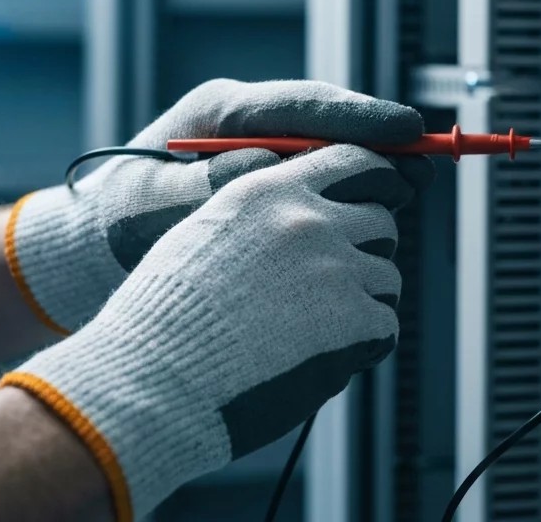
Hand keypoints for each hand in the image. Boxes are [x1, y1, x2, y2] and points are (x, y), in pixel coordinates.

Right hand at [1, 145, 411, 518]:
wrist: (153, 380)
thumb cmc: (165, 319)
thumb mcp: (202, 237)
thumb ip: (258, 218)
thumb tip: (311, 217)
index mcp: (268, 191)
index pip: (351, 160)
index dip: (376, 181)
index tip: (383, 197)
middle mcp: (307, 220)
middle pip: (381, 221)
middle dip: (368, 251)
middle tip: (338, 288)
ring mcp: (336, 268)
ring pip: (386, 278)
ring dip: (364, 304)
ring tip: (315, 334)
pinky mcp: (354, 319)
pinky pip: (384, 326)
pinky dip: (362, 347)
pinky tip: (320, 361)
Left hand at [5, 79, 429, 332]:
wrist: (93, 247)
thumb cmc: (117, 221)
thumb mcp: (154, 205)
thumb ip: (211, 188)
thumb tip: (271, 167)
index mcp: (222, 110)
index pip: (305, 105)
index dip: (362, 117)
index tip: (410, 129)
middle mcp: (249, 122)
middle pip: (331, 122)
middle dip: (380, 142)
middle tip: (424, 166)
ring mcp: (262, 148)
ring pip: (334, 149)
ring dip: (372, 167)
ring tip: (411, 188)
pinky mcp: (269, 177)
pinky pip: (322, 176)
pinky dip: (352, 191)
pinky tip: (378, 210)